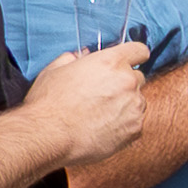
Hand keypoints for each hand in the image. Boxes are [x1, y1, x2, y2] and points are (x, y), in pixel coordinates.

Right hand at [25, 39, 152, 167]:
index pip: (138, 50)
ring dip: (125, 105)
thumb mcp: (55, 70)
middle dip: (124, 83)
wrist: (49, 136)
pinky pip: (136, 123)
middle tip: (103, 95)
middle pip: (137, 77)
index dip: (133, 56)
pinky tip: (103, 128)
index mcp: (111, 62)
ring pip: (137, 101)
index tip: (126, 64)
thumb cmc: (48, 103)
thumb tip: (81, 55)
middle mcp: (127, 81)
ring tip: (100, 115)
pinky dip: (124, 125)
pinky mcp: (135, 129)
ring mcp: (134, 106)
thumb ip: (74, 58)